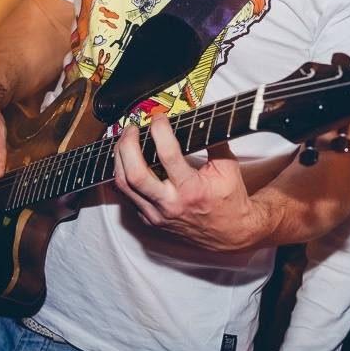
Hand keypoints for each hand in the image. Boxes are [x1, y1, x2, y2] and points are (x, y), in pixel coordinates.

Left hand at [112, 116, 262, 251]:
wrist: (229, 233)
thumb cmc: (229, 198)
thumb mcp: (228, 166)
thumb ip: (213, 141)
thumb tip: (199, 117)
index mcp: (191, 190)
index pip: (168, 155)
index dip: (160, 131)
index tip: (159, 118)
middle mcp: (170, 205)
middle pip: (134, 174)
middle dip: (128, 145)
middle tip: (132, 129)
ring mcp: (156, 215)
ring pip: (123, 185)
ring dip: (119, 158)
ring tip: (124, 141)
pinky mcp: (149, 219)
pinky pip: (127, 196)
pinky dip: (124, 175)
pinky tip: (126, 161)